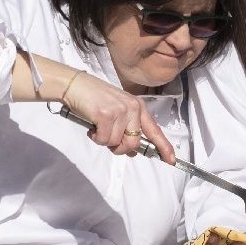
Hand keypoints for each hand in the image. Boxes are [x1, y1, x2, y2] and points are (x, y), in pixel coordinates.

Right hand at [61, 71, 176, 163]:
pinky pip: (104, 140)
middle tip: (107, 139)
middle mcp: (132, 108)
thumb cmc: (94, 98)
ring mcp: (120, 110)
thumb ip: (127, 128)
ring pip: (116, 143)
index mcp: (137, 106)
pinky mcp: (105, 115)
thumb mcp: (117, 109)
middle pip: (134, 144)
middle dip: (119, 148)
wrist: (75, 85)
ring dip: (104, 141)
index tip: (171, 160)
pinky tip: (92, 127)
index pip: (155, 130)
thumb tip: (132, 151)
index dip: (164, 147)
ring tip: (97, 127)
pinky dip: (96, 138)